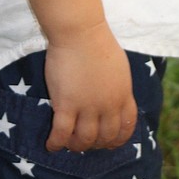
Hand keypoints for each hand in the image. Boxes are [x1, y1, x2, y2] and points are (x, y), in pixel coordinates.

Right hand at [43, 22, 136, 152]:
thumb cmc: (98, 42)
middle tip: (85, 142)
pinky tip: (51, 145)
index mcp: (123, 95)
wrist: (79, 32)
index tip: (108, 143)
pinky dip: (56, 143)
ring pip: (84, 139)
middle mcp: (108, 106)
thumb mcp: (120, 68)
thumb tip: (115, 99)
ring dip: (76, 145)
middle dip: (96, 145)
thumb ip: (118, 87)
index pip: (126, 127)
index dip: (117, 139)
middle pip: (105, 137)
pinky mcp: (66, 104)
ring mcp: (87, 107)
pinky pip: (61, 133)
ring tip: (69, 143)